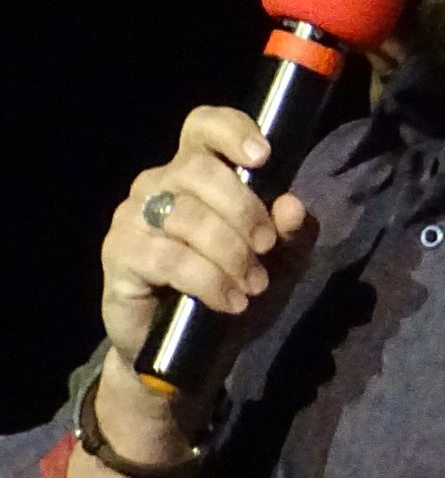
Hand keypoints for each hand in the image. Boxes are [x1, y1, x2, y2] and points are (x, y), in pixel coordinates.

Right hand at [101, 105, 315, 378]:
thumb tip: (293, 207)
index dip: (232, 131)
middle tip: (266, 246)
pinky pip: (167, 257)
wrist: (189, 352)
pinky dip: (207, 280)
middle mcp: (159, 182)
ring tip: (252, 284)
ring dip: (229, 252)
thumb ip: (290, 233)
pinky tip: (229, 300)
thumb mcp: (277, 263)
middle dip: (243, 209)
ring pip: (186, 215)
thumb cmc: (233, 288)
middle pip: (198, 169)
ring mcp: (133, 216)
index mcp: (197, 169)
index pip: (204, 125)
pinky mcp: (119, 254)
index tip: (263, 156)